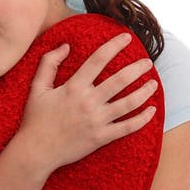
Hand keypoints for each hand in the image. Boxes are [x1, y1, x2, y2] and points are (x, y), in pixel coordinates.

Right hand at [16, 32, 158, 172]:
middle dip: (138, 68)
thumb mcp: (37, 88)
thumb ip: (49, 63)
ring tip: (154, 83)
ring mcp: (97, 121)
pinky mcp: (101, 137)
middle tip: (148, 62)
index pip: (99, 59)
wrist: (36, 151)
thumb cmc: (35, 120)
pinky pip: (127, 127)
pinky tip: (152, 111)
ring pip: (129, 103)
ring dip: (145, 92)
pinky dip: (142, 119)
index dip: (114, 45)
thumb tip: (65, 46)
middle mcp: (89, 102)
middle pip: (120, 79)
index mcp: (74, 87)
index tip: (126, 38)